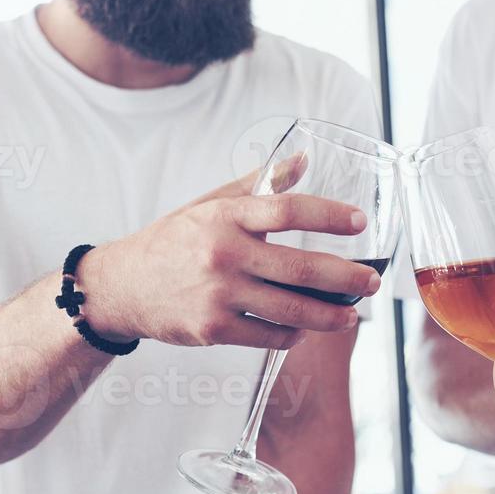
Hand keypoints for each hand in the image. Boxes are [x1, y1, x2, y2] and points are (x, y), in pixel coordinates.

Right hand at [80, 173, 381, 349]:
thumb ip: (259, 184)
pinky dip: (292, 334)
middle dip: (345, 277)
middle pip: (300, 267)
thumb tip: (304, 159)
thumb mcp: (210, 204)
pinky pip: (268, 335)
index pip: (288, 210)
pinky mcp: (213, 329)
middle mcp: (224, 254)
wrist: (122, 286)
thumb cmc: (173, 241)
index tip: (360, 223)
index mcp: (226, 217)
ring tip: (351, 314)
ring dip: (329, 315)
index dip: (329, 215)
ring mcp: (218, 294)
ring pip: (290, 309)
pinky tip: (305, 329)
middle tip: (372, 281)